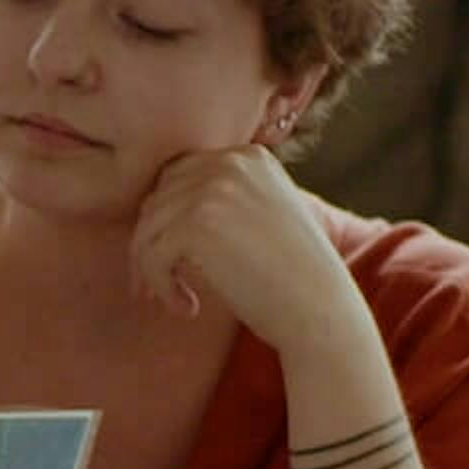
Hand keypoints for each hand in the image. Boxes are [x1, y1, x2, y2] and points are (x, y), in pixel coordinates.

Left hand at [128, 145, 362, 355]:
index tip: (172, 261)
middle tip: (159, 286)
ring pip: (148, 227)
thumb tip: (152, 210)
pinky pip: (151, 254)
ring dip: (153, 269)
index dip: (168, 221)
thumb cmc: (292, 278)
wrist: (320, 311)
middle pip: (158, 198)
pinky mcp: (197, 222)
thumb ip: (223, 200)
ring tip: (179, 300)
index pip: (180, 177)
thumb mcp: (264, 218)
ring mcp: (213, 189)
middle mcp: (231, 162)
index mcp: (249, 157)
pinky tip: (188, 307)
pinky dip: (160, 286)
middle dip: (151, 244)